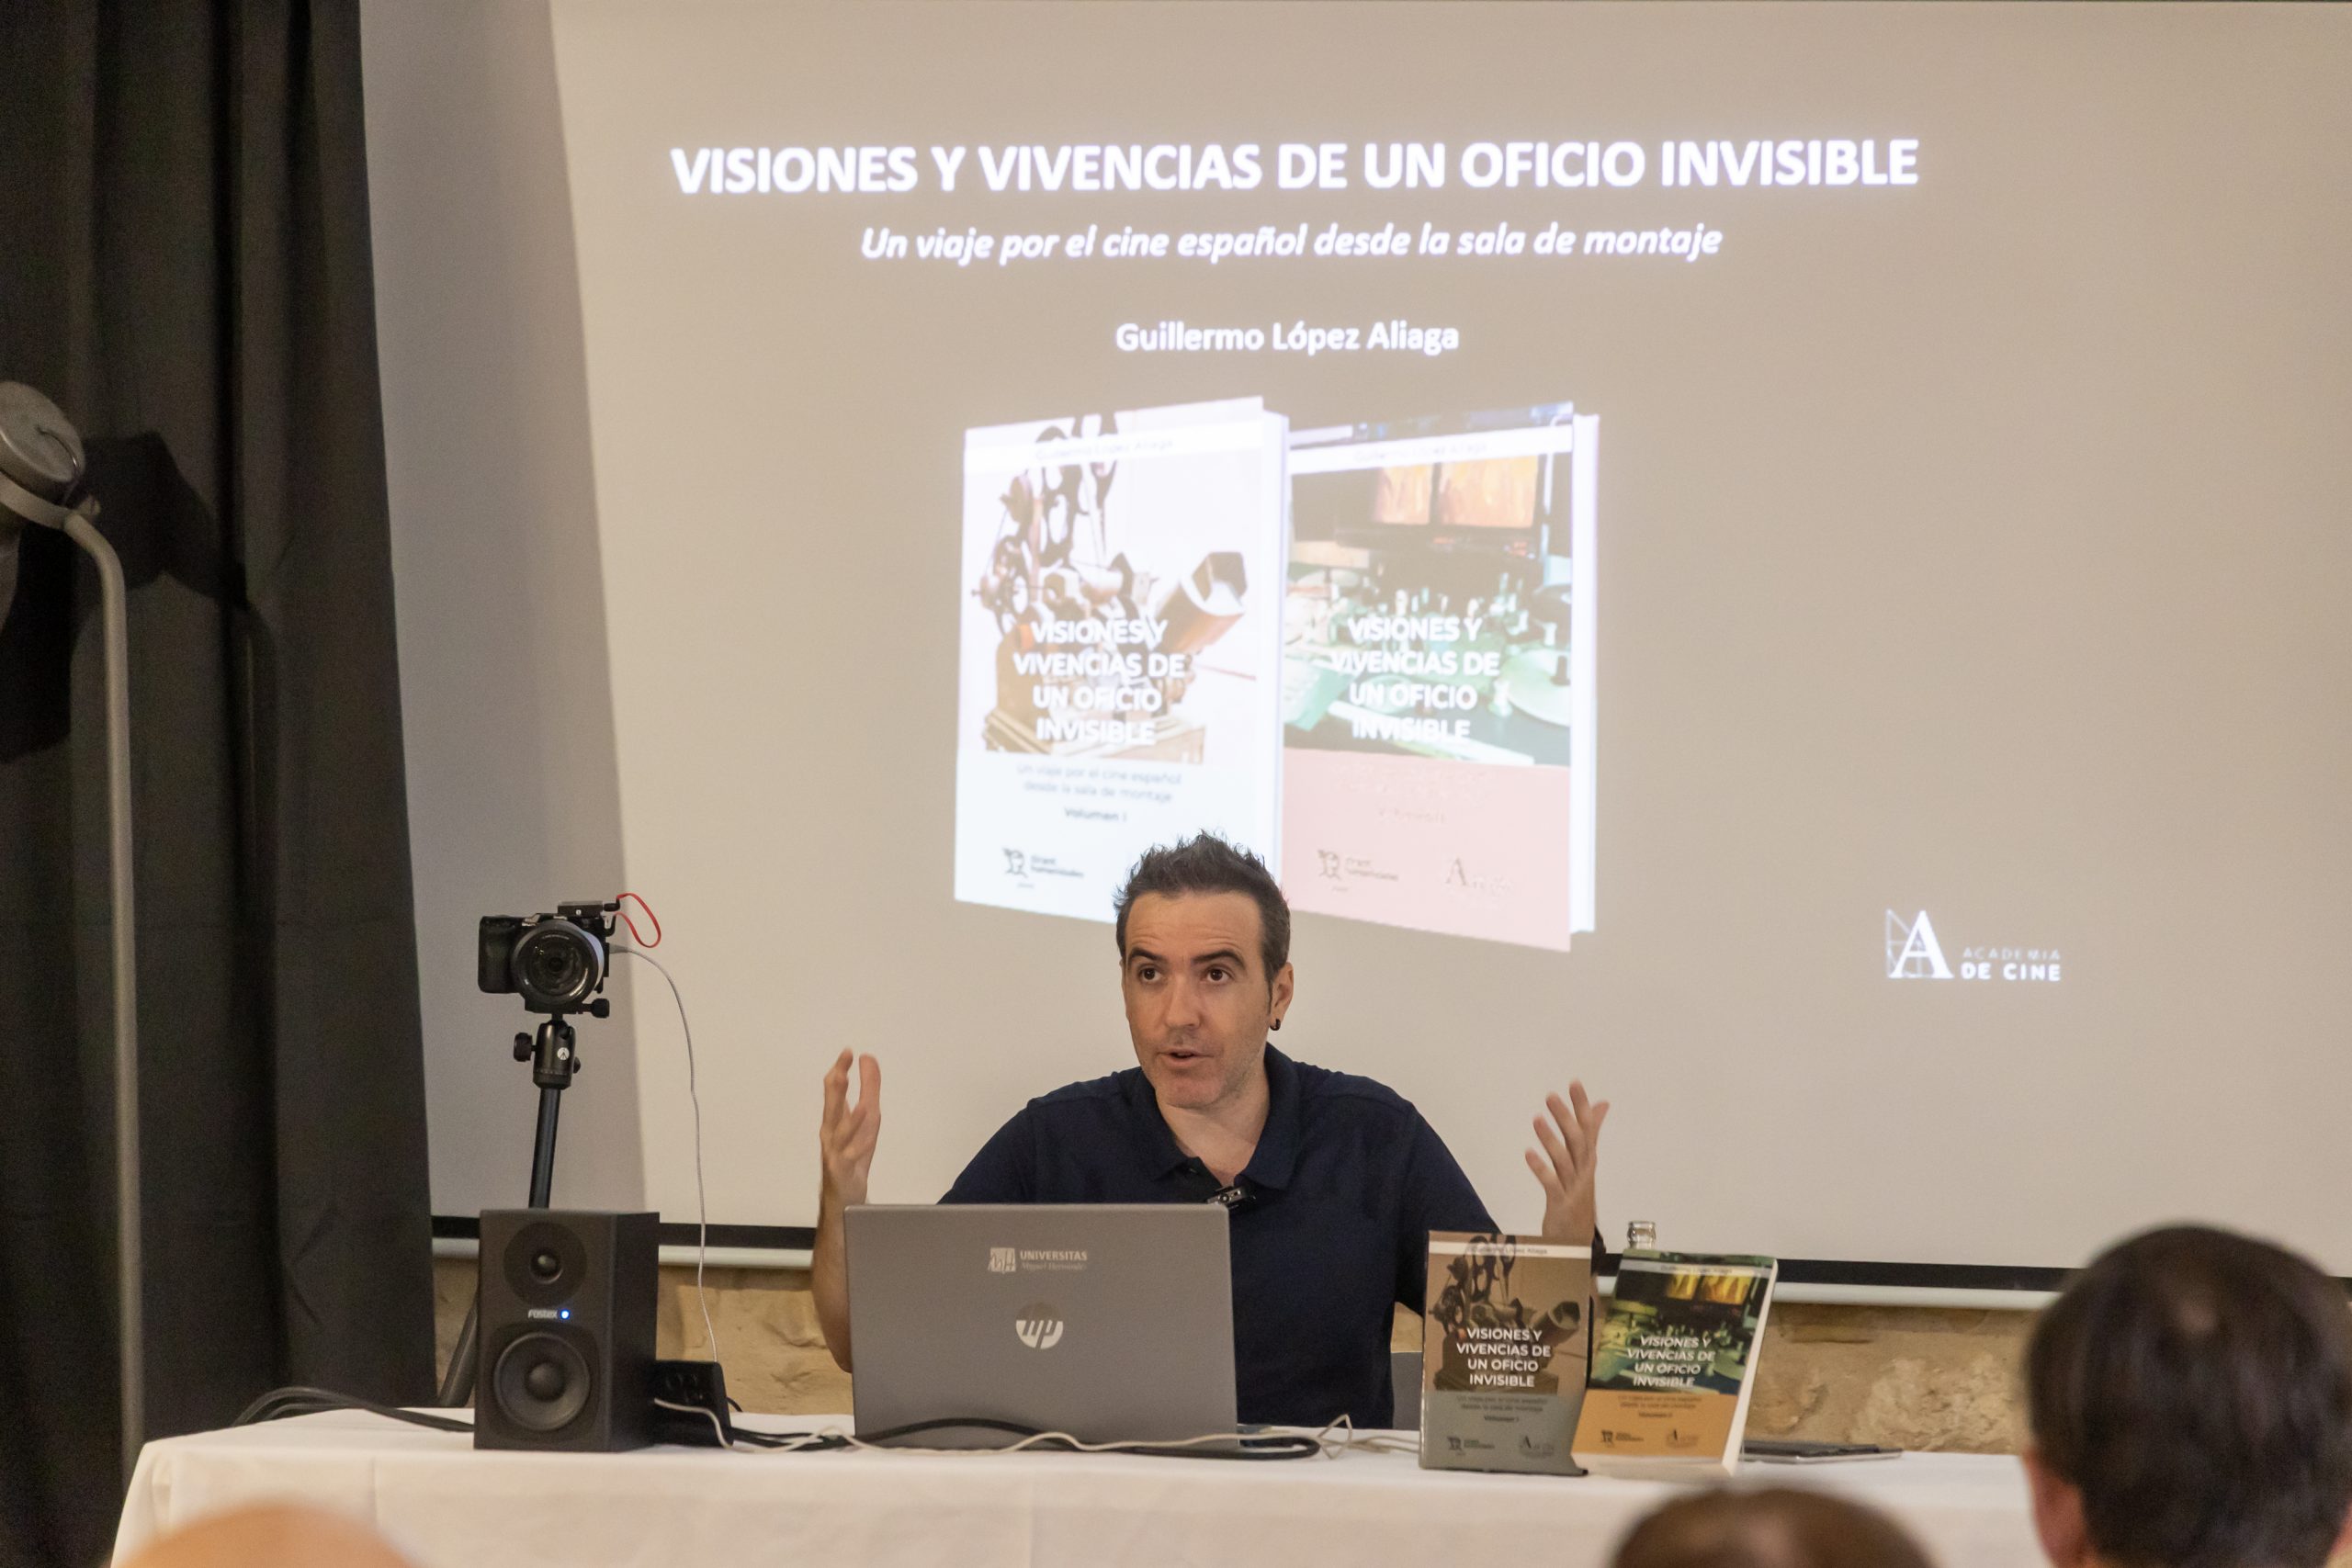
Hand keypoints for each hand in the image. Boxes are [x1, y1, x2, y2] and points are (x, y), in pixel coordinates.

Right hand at [820, 1050, 881, 1208]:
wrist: (845, 1193)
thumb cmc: (853, 1151)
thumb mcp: (868, 1116)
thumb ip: (868, 1088)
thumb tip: (868, 1058)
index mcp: (834, 1117)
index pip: (834, 1090)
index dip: (840, 1070)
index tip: (848, 1052)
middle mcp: (830, 1132)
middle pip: (831, 1107)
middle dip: (837, 1087)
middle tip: (842, 1068)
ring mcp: (835, 1151)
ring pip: (840, 1132)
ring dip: (850, 1118)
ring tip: (861, 1105)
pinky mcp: (842, 1169)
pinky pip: (850, 1156)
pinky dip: (858, 1146)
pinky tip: (867, 1140)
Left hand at [1526, 1081, 1607, 1244]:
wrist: (1576, 1239)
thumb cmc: (1578, 1195)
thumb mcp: (1585, 1162)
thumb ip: (1591, 1132)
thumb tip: (1601, 1104)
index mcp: (1587, 1159)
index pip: (1588, 1127)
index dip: (1581, 1106)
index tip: (1574, 1083)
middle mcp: (1583, 1170)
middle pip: (1577, 1141)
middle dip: (1565, 1117)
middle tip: (1551, 1096)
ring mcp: (1573, 1187)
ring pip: (1564, 1160)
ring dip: (1551, 1139)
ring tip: (1537, 1119)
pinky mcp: (1561, 1203)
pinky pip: (1551, 1183)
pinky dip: (1540, 1168)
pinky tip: (1528, 1153)